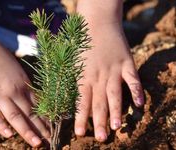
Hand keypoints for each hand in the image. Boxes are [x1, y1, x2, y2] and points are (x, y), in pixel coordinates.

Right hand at [0, 45, 48, 146]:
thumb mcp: (15, 67)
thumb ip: (22, 83)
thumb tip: (30, 96)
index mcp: (23, 82)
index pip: (38, 104)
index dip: (46, 118)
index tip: (53, 128)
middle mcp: (13, 89)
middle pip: (30, 113)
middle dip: (41, 129)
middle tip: (51, 141)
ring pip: (15, 116)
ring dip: (27, 131)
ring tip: (37, 143)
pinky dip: (1, 125)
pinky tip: (9, 135)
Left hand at [74, 23, 143, 141]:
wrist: (96, 22)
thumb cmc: (80, 43)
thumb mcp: (71, 62)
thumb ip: (71, 80)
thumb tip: (68, 99)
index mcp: (82, 77)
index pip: (81, 102)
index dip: (80, 118)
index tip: (80, 133)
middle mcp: (98, 76)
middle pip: (98, 102)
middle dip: (99, 122)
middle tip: (100, 138)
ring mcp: (113, 70)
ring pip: (115, 94)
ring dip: (116, 111)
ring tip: (117, 127)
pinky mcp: (126, 63)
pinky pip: (133, 79)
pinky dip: (137, 91)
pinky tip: (140, 104)